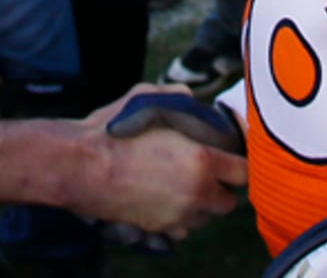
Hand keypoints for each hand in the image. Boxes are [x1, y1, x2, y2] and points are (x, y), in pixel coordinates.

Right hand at [68, 83, 246, 237]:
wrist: (83, 166)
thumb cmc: (115, 130)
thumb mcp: (147, 96)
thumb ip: (177, 96)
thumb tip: (192, 99)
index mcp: (202, 160)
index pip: (243, 173)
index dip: (238, 163)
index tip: (229, 156)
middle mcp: (197, 193)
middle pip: (229, 201)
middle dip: (222, 187)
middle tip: (208, 171)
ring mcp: (179, 216)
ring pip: (206, 217)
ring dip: (202, 203)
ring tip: (183, 183)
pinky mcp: (160, 229)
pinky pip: (183, 228)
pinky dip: (181, 216)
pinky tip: (166, 197)